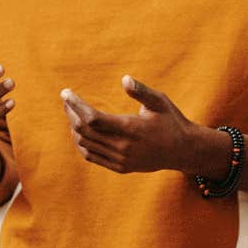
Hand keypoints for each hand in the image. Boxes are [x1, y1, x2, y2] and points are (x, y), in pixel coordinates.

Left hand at [60, 77, 210, 175]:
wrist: (182, 151)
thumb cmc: (171, 121)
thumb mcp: (159, 102)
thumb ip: (141, 91)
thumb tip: (124, 79)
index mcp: (131, 129)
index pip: (93, 118)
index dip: (76, 105)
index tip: (65, 93)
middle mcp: (123, 147)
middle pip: (84, 131)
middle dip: (71, 114)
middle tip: (67, 101)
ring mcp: (120, 160)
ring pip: (85, 144)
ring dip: (74, 128)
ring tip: (72, 113)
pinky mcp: (119, 167)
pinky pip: (92, 157)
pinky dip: (81, 143)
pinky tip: (79, 131)